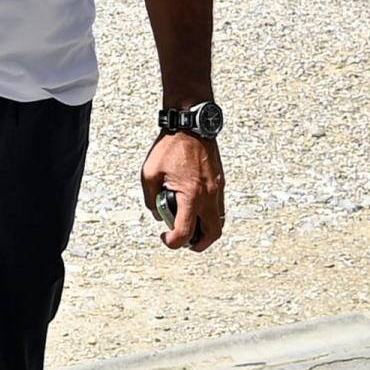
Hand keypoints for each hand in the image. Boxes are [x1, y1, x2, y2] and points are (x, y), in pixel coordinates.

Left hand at [144, 132, 224, 252]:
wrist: (191, 125)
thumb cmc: (170, 147)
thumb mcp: (149, 174)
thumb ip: (151, 199)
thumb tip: (158, 213)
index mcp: (191, 196)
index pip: (186, 233)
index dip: (173, 242)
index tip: (164, 236)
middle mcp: (209, 196)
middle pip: (212, 234)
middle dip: (197, 244)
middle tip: (182, 240)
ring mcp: (217, 190)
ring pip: (218, 222)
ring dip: (204, 230)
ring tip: (188, 225)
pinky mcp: (220, 183)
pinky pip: (218, 208)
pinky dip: (208, 215)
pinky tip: (193, 208)